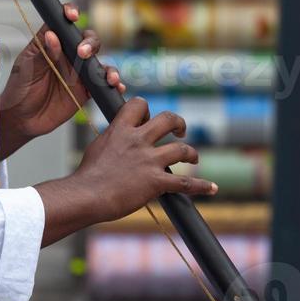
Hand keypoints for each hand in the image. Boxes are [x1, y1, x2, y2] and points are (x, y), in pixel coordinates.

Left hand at [0, 3, 124, 145]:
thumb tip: (53, 36)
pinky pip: (103, 85)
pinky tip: (117, 88)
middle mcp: (67, 55)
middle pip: (87, 40)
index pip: (62, 23)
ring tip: (109, 78)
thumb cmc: (19, 89)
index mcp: (51, 43)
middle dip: (90, 44)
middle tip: (83, 53)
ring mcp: (79, 73)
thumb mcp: (27, 69)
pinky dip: (114, 85)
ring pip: (100, 63)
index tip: (72, 16)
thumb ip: (43, 53)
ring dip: (109, 68)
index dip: (70, 13)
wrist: (22, 118)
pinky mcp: (86, 91)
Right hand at [35, 98, 218, 246]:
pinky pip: (186, 183)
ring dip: (191, 153)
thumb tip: (115, 139)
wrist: (87, 195)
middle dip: (178, 123)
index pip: (140, 105)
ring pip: (181, 150)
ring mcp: (149, 161)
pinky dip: (201, 185)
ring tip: (194, 157)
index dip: (147, 110)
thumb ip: (112, 139)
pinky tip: (211, 188)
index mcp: (121, 129)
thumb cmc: (87, 176)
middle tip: (180, 131)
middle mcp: (138, 140)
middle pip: (167, 119)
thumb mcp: (97, 147)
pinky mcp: (156, 182)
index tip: (148, 119)